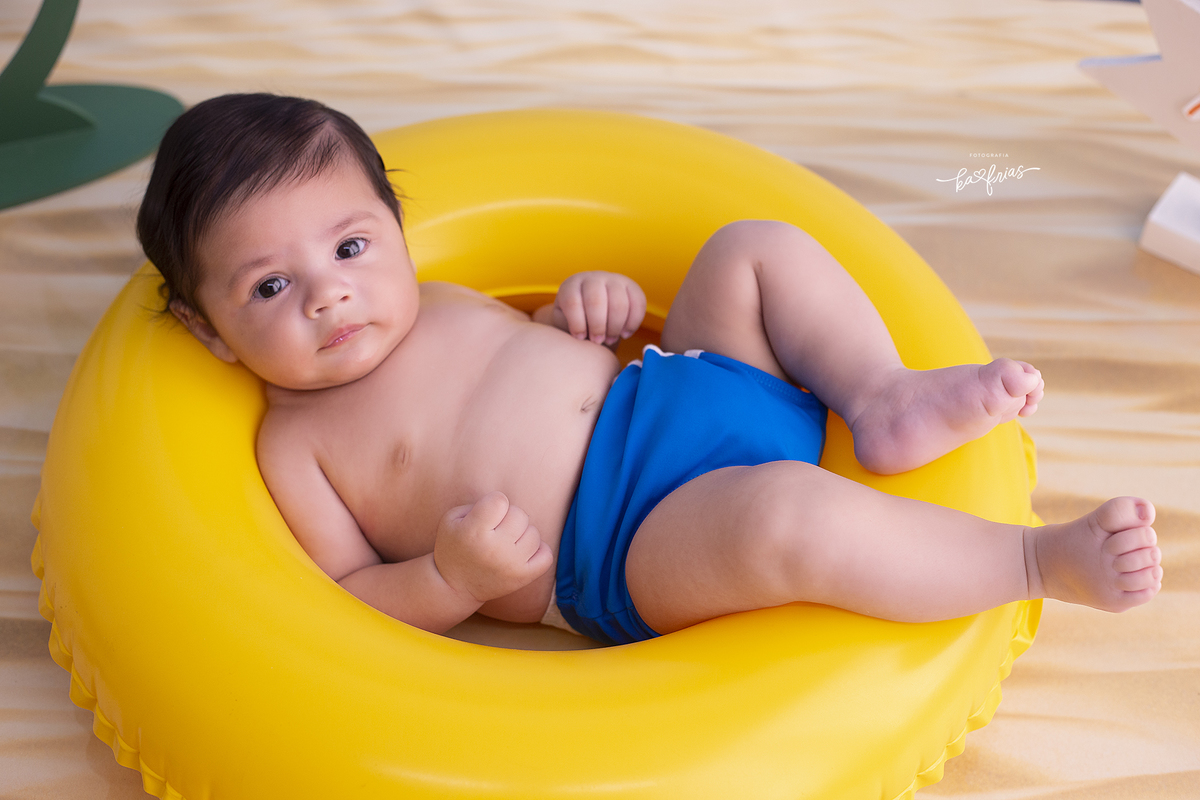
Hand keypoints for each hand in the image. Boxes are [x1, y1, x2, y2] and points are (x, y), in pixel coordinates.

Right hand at [433, 491, 552, 603]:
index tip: (487, 514)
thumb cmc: (453, 547)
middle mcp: (495, 549)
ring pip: (534, 533)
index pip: (500, 500)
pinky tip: (522, 551)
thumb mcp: (451, 520)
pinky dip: (538, 550)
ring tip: (507, 542)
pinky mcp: (523, 577)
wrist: (454, 586)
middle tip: (496, 529)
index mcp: (474, 532)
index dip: (494, 502)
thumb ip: (477, 504)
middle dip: (509, 517)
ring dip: (522, 534)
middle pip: (520, 515)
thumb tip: (505, 504)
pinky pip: (546, 555)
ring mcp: (512, 564)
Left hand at [551, 271, 645, 345]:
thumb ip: (568, 328)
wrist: (593, 313)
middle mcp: (593, 278)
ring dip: (615, 327)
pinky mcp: (632, 287)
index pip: (572, 302)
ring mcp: (614, 280)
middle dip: (597, 327)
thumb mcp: (565, 323)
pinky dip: (633, 323)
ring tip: (610, 339)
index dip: (577, 324)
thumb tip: (582, 337)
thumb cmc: (576, 321)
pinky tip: (624, 334)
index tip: (580, 338)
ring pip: (619, 304)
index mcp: (572, 285)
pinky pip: (638, 304)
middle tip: (597, 341)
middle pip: (596, 302)